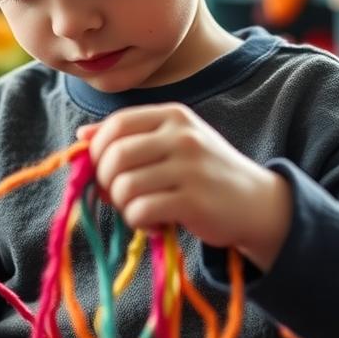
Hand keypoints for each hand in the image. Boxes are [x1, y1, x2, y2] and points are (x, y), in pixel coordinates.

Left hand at [78, 104, 292, 270]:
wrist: (257, 202)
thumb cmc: (205, 172)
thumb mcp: (173, 143)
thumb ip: (130, 137)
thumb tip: (82, 135)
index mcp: (173, 115)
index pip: (117, 124)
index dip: (99, 149)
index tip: (105, 169)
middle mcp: (182, 136)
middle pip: (114, 156)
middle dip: (107, 181)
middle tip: (122, 195)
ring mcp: (190, 168)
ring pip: (124, 186)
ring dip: (123, 205)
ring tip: (142, 209)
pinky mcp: (194, 201)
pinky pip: (141, 210)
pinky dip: (139, 222)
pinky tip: (154, 222)